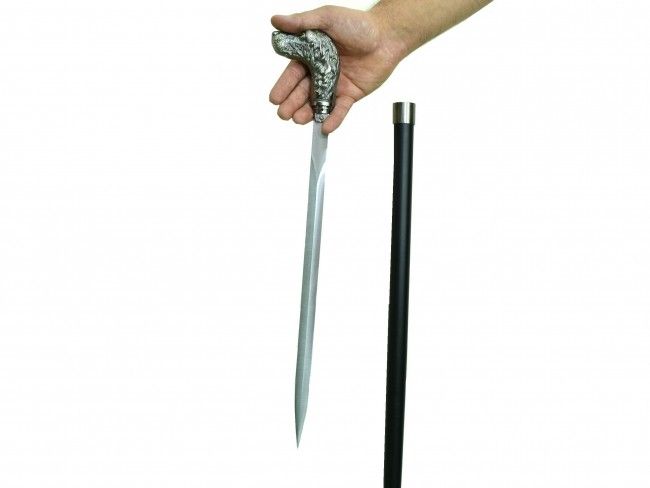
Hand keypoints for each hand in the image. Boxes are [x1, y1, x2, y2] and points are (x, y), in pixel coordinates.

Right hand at [269, 6, 403, 133]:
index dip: (284, 86)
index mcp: (313, 55)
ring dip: (308, 113)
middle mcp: (322, 71)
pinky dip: (333, 119)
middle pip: (303, 92)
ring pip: (318, 103)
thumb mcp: (327, 18)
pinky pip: (340, 109)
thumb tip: (276, 20)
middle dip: (292, 104)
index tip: (275, 98)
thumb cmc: (359, 23)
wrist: (387, 35)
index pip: (294, 74)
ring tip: (298, 119)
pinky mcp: (351, 94)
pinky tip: (325, 127)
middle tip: (283, 114)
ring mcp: (336, 84)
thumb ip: (301, 22)